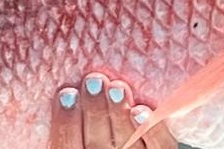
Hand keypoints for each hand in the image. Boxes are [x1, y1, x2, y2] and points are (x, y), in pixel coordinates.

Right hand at [48, 72, 177, 148]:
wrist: (130, 140)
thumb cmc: (99, 129)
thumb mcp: (81, 128)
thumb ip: (76, 115)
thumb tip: (65, 82)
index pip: (66, 146)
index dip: (65, 122)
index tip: (66, 92)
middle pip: (96, 143)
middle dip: (95, 110)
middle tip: (94, 80)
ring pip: (127, 142)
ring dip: (119, 113)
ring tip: (117, 87)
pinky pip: (158, 146)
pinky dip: (151, 129)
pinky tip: (140, 110)